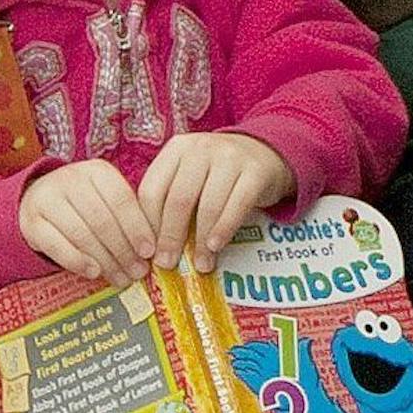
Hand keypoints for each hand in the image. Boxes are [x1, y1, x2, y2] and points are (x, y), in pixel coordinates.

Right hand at [18, 160, 156, 283]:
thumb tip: (152, 249)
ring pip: (82, 234)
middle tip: (138, 272)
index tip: (150, 252)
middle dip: (124, 250)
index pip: (122, 200)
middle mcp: (71, 179)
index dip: (137, 228)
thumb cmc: (83, 203)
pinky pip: (57, 245)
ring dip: (105, 260)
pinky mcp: (31, 222)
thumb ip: (127, 216)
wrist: (36, 199)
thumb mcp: (105, 198)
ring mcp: (48, 199)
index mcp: (97, 171)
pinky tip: (94, 273)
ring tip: (121, 278)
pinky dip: (77, 261)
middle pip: (103, 220)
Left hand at [136, 131, 294, 271]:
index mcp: (176, 149)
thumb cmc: (218, 172)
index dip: (148, 225)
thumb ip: (171, 200)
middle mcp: (201, 148)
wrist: (265, 152)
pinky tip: (216, 246)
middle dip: (171, 237)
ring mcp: (230, 157)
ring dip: (200, 240)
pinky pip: (237, 205)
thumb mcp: (190, 175)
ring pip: (208, 205)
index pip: (152, 189)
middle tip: (167, 264)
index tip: (147, 253)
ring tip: (199, 264)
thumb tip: (154, 248)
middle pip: (178, 199)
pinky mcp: (255, 171)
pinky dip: (224, 229)